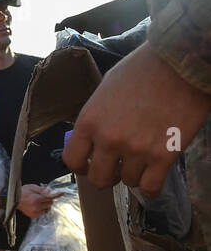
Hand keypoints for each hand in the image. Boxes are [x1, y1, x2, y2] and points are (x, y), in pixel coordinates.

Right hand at [16, 184, 55, 217]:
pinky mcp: (34, 215)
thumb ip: (42, 189)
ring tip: (37, 201)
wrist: (14, 200)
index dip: (56, 194)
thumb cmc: (22, 192)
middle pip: (50, 203)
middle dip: (47, 199)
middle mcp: (36, 206)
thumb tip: (50, 191)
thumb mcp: (32, 187)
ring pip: (47, 208)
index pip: (50, 197)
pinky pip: (42, 212)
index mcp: (36, 199)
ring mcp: (35, 212)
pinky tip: (35, 206)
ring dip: (44, 205)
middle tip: (41, 196)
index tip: (62, 193)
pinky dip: (41, 209)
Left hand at [64, 43, 210, 197]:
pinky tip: (153, 177)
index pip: (72, 160)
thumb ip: (97, 117)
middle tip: (117, 166)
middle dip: (107, 175)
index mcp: (90, 121)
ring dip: (133, 174)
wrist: (178, 62)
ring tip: (142, 160)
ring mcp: (137, 150)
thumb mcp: (106, 89)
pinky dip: (151, 188)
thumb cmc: (142, 69)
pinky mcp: (164, 156)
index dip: (81, 167)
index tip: (90, 165)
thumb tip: (94, 139)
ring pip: (128, 182)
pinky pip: (150, 188)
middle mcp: (109, 139)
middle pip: (99, 179)